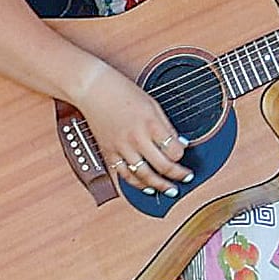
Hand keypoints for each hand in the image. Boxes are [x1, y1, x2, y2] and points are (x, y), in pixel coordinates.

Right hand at [72, 61, 192, 194]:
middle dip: (177, 176)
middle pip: (162, 166)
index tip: (184, 157)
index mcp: (150, 124)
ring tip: (169, 190)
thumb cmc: (121, 92)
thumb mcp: (152, 104)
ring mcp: (121, 147)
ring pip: (144, 175)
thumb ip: (166, 126)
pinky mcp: (108, 152)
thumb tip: (179, 143)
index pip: (174, 150)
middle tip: (185, 180)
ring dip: (159, 186)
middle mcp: (136, 138)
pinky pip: (124, 174)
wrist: (93, 88)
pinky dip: (136, 184)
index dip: (182, 156)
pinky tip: (146, 187)